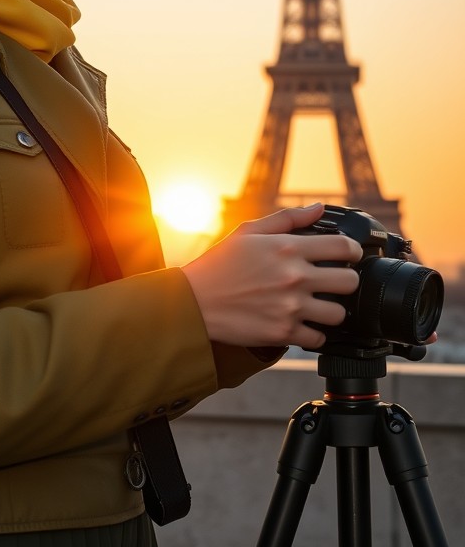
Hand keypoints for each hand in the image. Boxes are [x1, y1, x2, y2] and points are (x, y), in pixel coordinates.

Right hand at [183, 203, 362, 350]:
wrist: (193, 302)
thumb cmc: (219, 265)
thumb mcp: (248, 232)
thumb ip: (288, 219)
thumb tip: (319, 209)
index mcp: (288, 248)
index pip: (343, 248)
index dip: (353, 251)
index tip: (349, 256)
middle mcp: (294, 277)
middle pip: (349, 281)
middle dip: (346, 281)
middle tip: (334, 282)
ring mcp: (290, 307)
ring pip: (338, 313)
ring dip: (331, 310)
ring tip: (318, 306)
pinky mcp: (283, 332)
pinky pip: (318, 338)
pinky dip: (314, 333)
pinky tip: (303, 325)